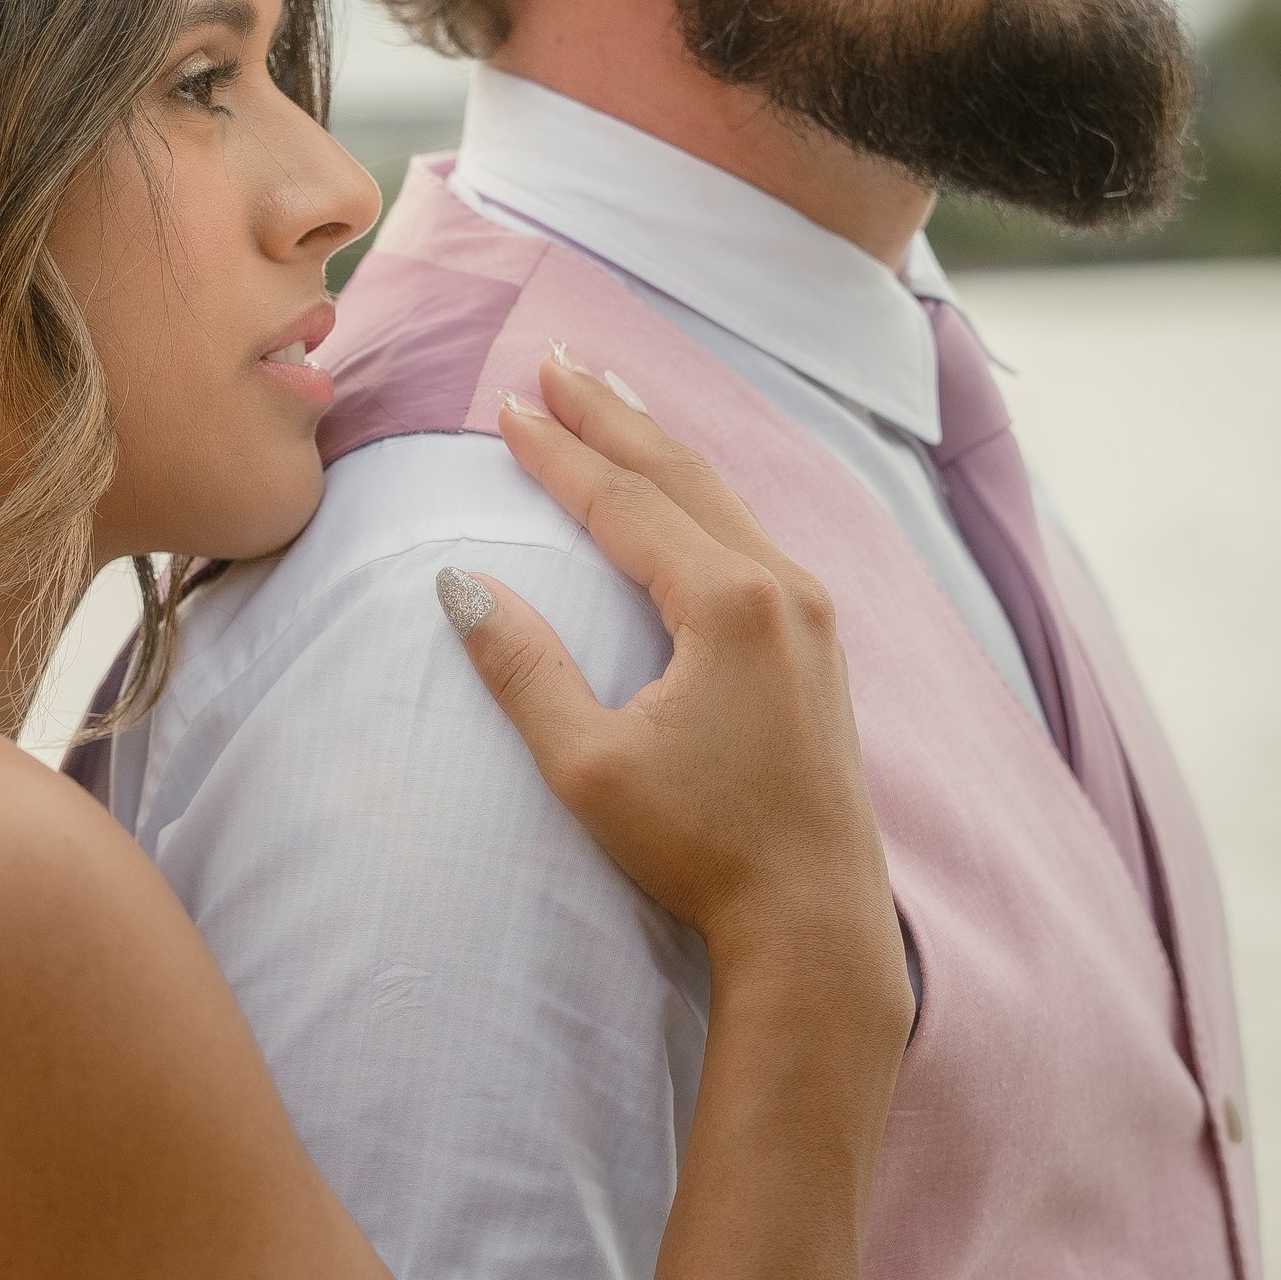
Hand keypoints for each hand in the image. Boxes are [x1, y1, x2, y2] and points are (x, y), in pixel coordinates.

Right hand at [449, 352, 907, 1028]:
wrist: (813, 918)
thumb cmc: (700, 849)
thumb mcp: (588, 766)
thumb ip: (523, 669)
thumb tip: (460, 585)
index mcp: (728, 604)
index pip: (624, 504)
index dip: (559, 453)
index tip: (506, 407)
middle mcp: (781, 589)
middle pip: (680, 475)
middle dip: (612, 418)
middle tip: (557, 361)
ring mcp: (812, 613)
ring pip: (723, 498)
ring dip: (659, 447)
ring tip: (611, 400)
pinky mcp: (820, 643)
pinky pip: (750, 533)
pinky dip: (699, 493)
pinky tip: (682, 489)